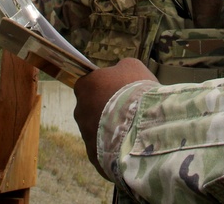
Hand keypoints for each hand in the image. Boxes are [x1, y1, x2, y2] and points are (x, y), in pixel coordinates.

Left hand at [74, 58, 156, 173]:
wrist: (143, 126)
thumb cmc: (136, 91)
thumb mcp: (132, 68)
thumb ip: (120, 69)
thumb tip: (119, 72)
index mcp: (85, 87)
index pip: (87, 85)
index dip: (104, 88)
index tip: (118, 91)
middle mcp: (80, 111)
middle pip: (90, 109)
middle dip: (106, 110)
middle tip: (127, 111)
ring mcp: (85, 135)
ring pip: (97, 131)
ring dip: (110, 130)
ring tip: (132, 130)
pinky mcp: (94, 156)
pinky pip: (103, 150)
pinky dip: (114, 148)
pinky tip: (130, 146)